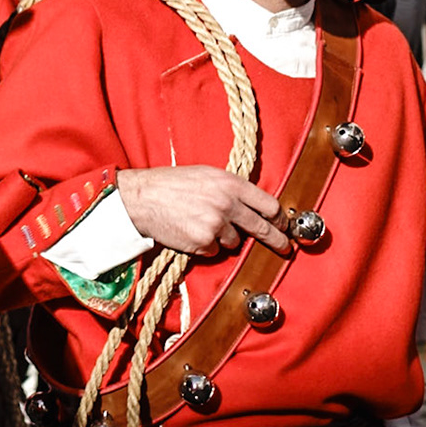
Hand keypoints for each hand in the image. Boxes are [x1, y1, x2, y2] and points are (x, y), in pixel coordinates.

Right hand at [117, 165, 287, 257]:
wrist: (140, 197)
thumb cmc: (170, 184)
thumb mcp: (206, 175)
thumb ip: (231, 189)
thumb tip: (254, 207)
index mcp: (230, 184)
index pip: (269, 204)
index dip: (279, 218)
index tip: (283, 225)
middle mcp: (227, 204)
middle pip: (262, 228)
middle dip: (277, 240)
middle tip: (285, 247)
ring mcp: (216, 225)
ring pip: (234, 241)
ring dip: (224, 238)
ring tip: (201, 223)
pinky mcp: (203, 242)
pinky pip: (215, 250)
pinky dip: (205, 245)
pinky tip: (190, 231)